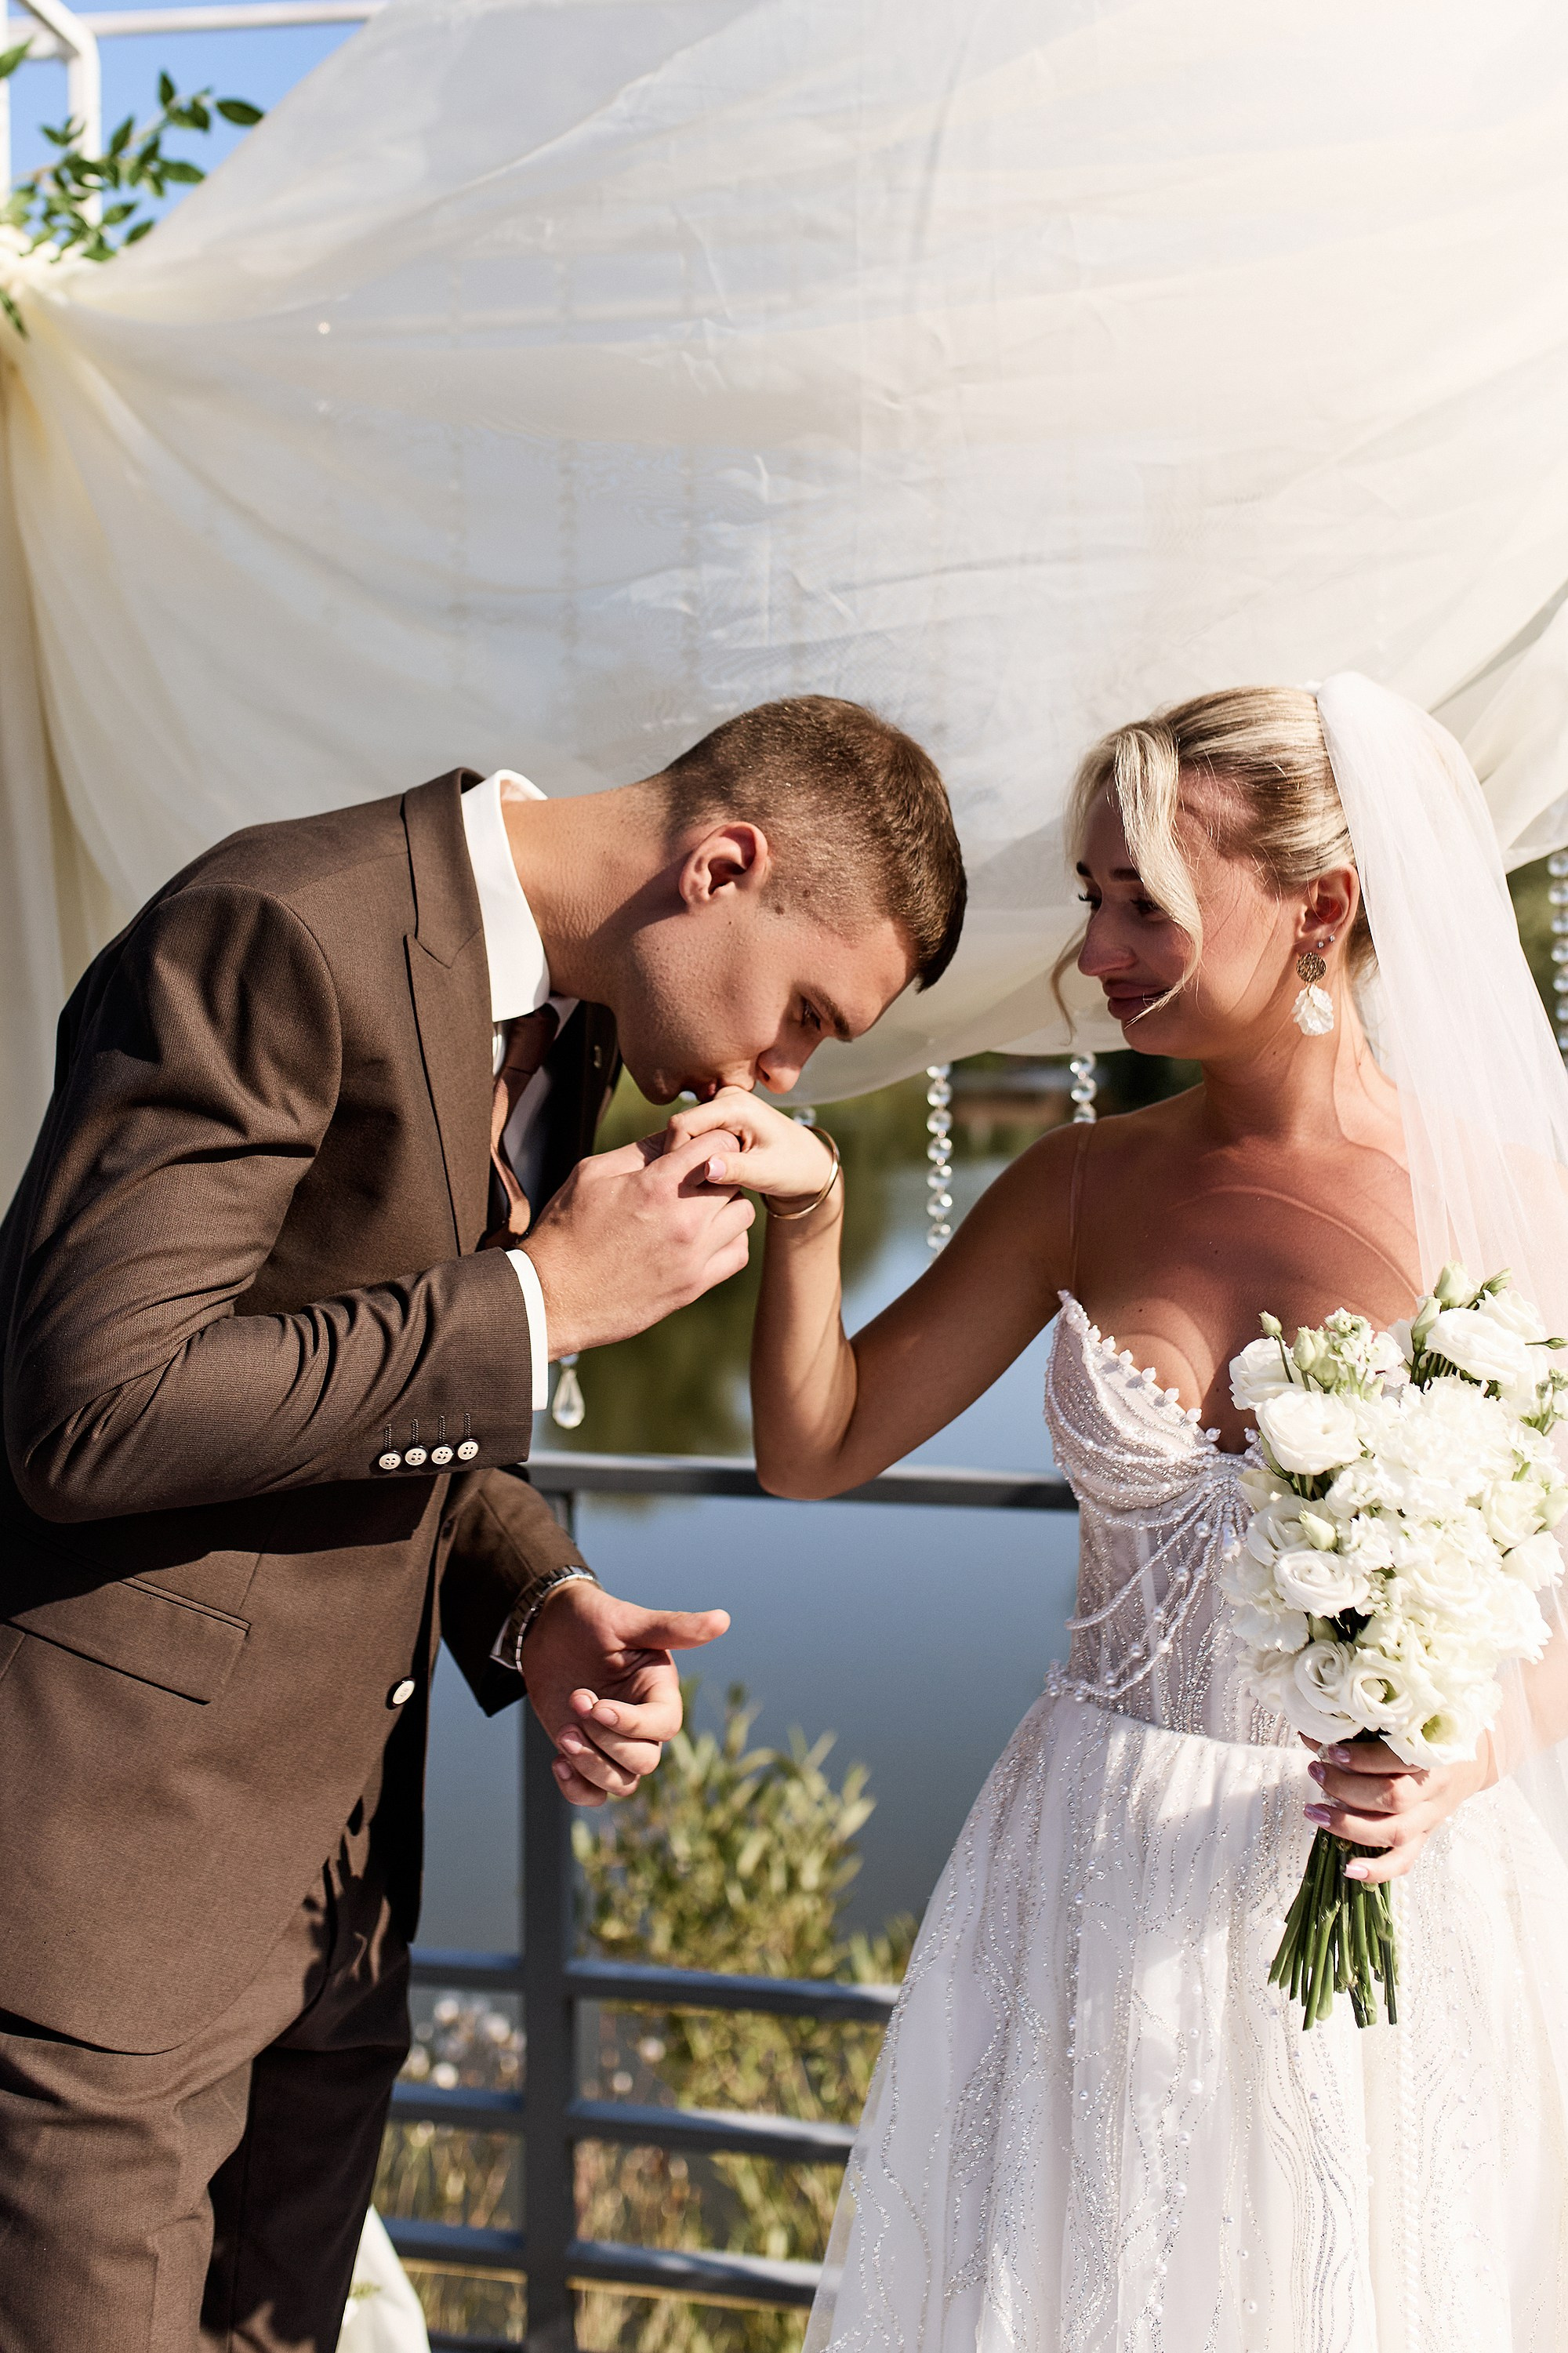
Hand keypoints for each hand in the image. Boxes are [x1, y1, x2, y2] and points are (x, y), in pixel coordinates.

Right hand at [520, 1128, 751, 1355]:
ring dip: (727, 1204)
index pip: (717, 1143)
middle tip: (698, 1174)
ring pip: (743, 1214)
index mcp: (657, 1186)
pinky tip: (705, 1236)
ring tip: (701, 1205)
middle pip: (735, 1177)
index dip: (714, 1137)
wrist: (553, 1296)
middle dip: (720, 1169)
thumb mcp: (592, 1174)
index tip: (700, 1145)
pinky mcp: (693, 1287)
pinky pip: (738, 1254)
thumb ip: (640, 1150)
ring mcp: (692, 1257)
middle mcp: (683, 1220)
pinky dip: (730, 1240)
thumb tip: (676, 1132)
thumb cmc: (566, 1229)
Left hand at [520, 1579, 729, 1805]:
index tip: (596, 1706)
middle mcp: (644, 1724)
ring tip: (564, 1732)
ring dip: (590, 1765)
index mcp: (660, 1692)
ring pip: (622, 1783)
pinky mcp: (588, 1756)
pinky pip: (593, 1795)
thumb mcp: (629, 1621)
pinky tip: (557, 1761)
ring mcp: (615, 1744)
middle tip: (576, 1701)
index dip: (632, 1724)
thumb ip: (673, 1628)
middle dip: (604, 1740)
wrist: (548, 1630)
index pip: (664, 1726)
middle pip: (644, 1762)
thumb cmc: (592, 1619)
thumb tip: (723, 1619)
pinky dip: (576, 1790)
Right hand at [665, 1085, 836, 1210]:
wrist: (807, 1163)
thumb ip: (736, 1170)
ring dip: (688, 1156)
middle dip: (681, 1156)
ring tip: (704, 1180)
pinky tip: (710, 1171)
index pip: (683, 1124)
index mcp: (737, 1105)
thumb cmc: (792, 1168)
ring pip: (685, 1131)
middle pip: (681, 1126)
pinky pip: (694, 1132)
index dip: (675, 1154)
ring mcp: (722, 1102)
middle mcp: (726, 1096)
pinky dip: (696, 1153)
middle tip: (692, 1186)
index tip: (680, 1183)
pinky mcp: (720, 1113)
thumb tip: (707, 1168)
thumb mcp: (766, 1173)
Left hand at [1301, 1733, 1493, 1881]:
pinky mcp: (1425, 1837)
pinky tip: (1349, 1869)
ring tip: (1314, 1811)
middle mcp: (1434, 1789)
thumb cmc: (1432, 1735)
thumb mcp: (1409, 1725)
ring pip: (1394, 1831)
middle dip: (1346, 1788)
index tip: (1330, 1751)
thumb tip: (1313, 1731)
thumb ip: (1368, 1729)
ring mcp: (1430, 1817)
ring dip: (1349, 1825)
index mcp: (1433, 1755)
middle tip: (1315, 1771)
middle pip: (1392, 1798)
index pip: (1396, 1760)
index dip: (1362, 1759)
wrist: (1473, 1759)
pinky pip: (1404, 1861)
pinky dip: (1377, 1870)